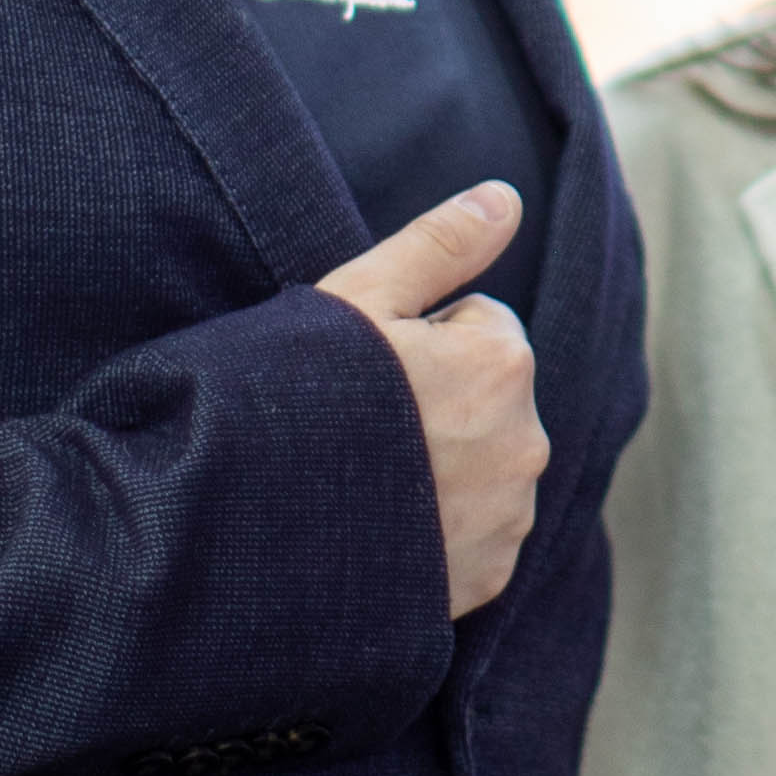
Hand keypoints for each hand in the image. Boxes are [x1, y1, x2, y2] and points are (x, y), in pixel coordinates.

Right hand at [315, 183, 545, 616]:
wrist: (249, 526)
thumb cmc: (294, 396)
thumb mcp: (358, 297)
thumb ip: (441, 243)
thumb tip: (507, 196)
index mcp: (503, 361)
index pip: (479, 324)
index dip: (416, 339)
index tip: (366, 369)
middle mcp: (526, 442)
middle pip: (486, 398)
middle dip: (438, 403)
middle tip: (359, 426)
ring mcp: (508, 518)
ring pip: (484, 466)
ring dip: (442, 468)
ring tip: (361, 480)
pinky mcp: (486, 579)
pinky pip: (475, 535)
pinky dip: (439, 531)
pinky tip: (378, 529)